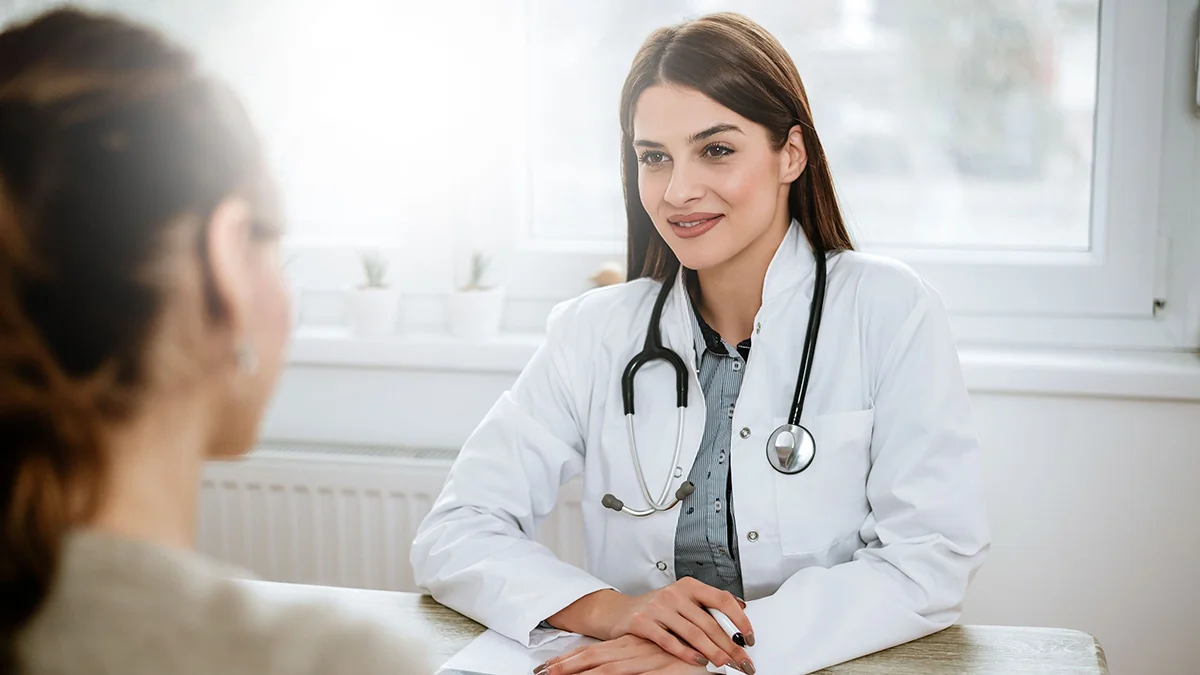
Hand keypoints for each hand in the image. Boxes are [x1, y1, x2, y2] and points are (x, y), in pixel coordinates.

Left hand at [535, 635, 707, 674]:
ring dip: (576, 670)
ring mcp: (643, 659)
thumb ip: (642, 664)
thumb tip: (625, 669)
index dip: (571, 658)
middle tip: (540, 672)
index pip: (595, 651)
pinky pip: (624, 674)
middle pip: (592, 656)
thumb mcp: (660, 661)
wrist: (720, 653)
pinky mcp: (655, 667)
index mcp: (633, 646)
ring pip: (603, 666)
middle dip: (564, 665)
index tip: (548, 666)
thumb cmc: (691, 657)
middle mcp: (634, 649)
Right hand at [547, 579, 753, 672]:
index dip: (739, 620)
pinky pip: (669, 641)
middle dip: (730, 645)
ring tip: (724, 663)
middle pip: (709, 622)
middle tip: (743, 660)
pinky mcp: (643, 622)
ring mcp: (658, 607)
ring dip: (712, 651)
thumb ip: (708, 603)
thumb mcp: (683, 599)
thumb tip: (741, 608)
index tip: (749, 638)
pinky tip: (699, 661)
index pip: (721, 600)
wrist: (619, 611)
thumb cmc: (656, 607)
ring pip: (692, 632)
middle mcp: (675, 593)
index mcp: (689, 585)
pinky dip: (686, 653)